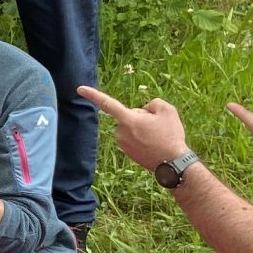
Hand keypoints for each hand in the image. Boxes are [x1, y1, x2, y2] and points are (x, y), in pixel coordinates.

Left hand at [75, 84, 190, 169]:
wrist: (173, 163)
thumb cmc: (170, 135)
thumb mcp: (167, 110)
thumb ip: (153, 103)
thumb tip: (144, 111)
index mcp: (127, 120)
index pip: (108, 103)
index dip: (93, 95)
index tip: (79, 89)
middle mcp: (120, 132)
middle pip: (128, 116)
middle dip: (141, 117)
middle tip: (158, 127)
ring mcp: (123, 144)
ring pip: (131, 128)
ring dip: (142, 128)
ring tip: (157, 137)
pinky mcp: (127, 153)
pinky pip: (133, 138)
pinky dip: (142, 138)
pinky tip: (153, 144)